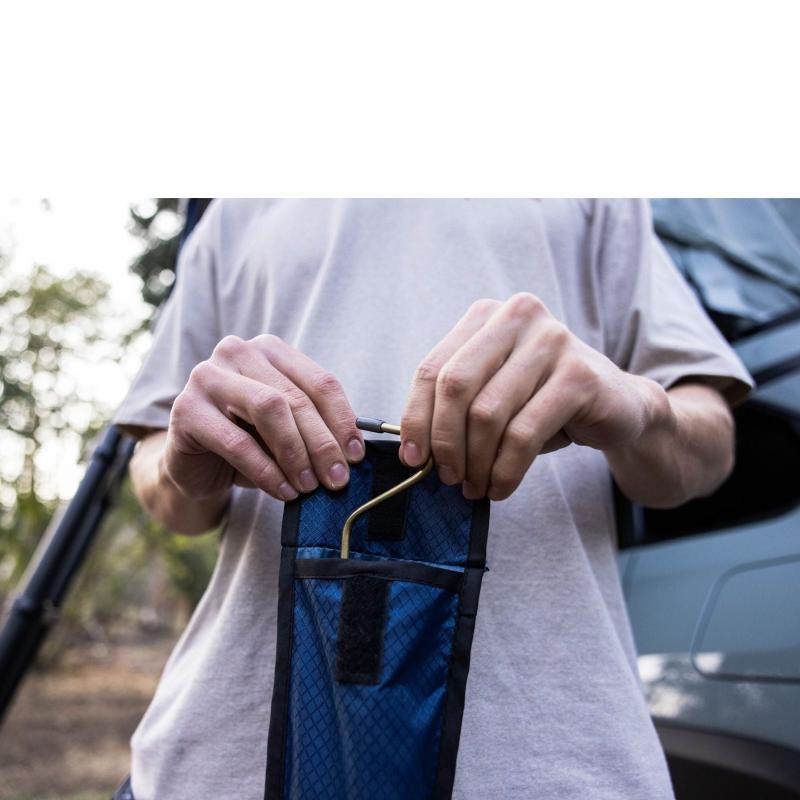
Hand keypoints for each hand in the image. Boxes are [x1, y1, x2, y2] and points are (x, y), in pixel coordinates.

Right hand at [163, 335, 363, 501]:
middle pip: (294, 398)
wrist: (196, 463)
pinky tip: (283, 491)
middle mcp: (237, 352)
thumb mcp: (288, 429)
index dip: (343, 420)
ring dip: (296, 454)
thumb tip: (354, 451)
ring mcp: (207, 377)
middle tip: (337, 479)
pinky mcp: (186, 410)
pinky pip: (237, 442)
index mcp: (269, 349)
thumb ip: (316, 426)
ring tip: (309, 486)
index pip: (319, 381)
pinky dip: (267, 471)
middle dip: (322, 443)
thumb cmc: (250, 440)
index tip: (356, 455)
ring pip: (268, 410)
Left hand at [400, 293, 668, 500]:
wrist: (618, 406)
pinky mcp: (578, 375)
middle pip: (456, 386)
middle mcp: (517, 316)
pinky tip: (501, 486)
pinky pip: (524, 433)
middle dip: (445, 442)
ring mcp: (551, 341)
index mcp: (486, 316)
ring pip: (488, 413)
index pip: (433, 369)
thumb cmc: (542, 402)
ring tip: (476, 488)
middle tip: (448, 478)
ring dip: (476, 463)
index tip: (413, 459)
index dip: (416, 418)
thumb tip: (412, 451)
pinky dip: (505, 470)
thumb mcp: (492, 394)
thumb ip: (454, 406)